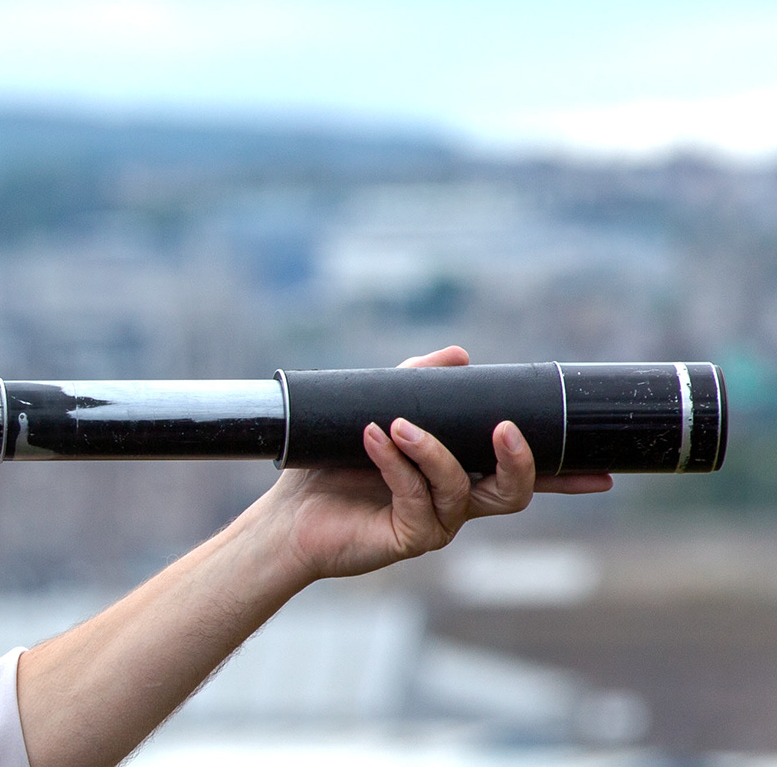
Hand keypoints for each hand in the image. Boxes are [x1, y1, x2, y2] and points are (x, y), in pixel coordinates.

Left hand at [246, 346, 612, 583]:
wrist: (288, 513)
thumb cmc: (334, 464)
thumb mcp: (377, 408)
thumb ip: (417, 383)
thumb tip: (462, 355)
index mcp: (459, 476)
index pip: (520, 476)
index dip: (563, 476)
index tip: (604, 471)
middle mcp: (454, 504)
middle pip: (513, 493)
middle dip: (520, 461)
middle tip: (504, 427)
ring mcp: (434, 524)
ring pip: (462, 490)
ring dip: (432, 449)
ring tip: (397, 423)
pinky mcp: (406, 537)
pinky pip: (415, 496)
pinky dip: (397, 462)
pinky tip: (374, 437)